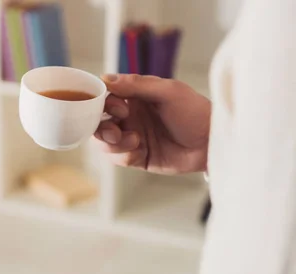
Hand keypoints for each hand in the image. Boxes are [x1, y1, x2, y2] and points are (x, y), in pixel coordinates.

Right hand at [95, 74, 210, 173]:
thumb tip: (105, 77)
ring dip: (113, 144)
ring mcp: (131, 138)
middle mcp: (130, 117)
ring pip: (104, 143)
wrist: (212, 143)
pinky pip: (117, 159)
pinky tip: (140, 152)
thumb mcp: (169, 91)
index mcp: (134, 97)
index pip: (104, 99)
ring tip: (135, 142)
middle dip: (102, 129)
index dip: (104, 105)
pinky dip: (124, 156)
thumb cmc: (195, 111)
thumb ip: (137, 84)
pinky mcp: (137, 157)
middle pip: (98, 123)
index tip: (120, 110)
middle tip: (117, 132)